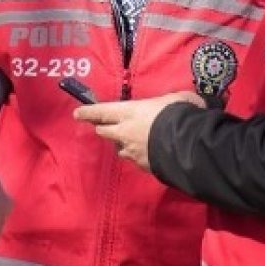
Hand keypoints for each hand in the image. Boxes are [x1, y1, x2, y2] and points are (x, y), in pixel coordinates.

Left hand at [73, 92, 204, 171]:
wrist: (188, 145)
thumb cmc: (179, 115)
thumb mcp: (175, 99)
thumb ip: (167, 102)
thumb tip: (176, 102)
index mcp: (129, 112)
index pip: (102, 111)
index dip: (88, 112)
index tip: (77, 113)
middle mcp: (125, 132)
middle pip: (104, 131)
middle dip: (103, 128)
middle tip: (104, 126)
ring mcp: (132, 151)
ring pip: (120, 148)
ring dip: (123, 144)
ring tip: (135, 141)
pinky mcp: (143, 166)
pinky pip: (136, 160)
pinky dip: (140, 156)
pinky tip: (151, 153)